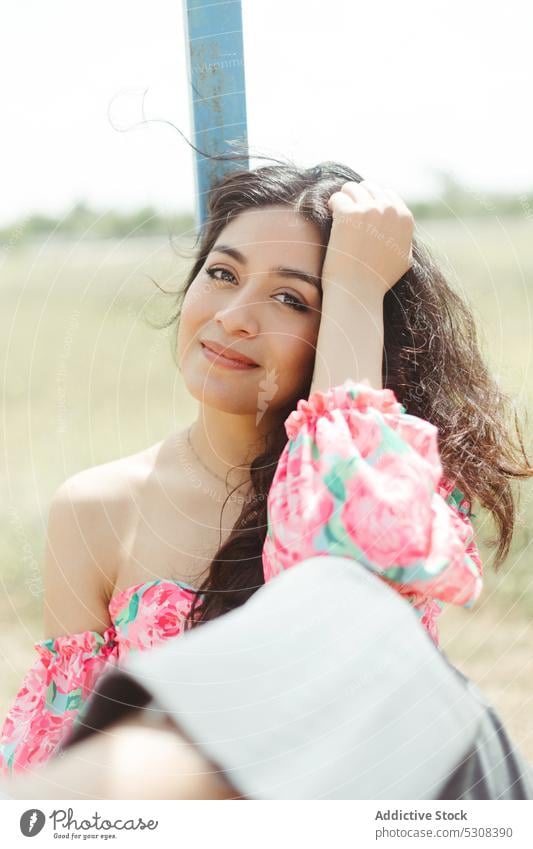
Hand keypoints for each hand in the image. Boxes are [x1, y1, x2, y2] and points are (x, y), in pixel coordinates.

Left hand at [323, 180, 414, 299]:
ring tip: (338, 213)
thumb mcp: (404, 259)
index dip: (372, 200)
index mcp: (405, 218)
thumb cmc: (378, 281)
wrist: (358, 291)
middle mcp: (389, 210)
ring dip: (343, 198)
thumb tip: (401, 224)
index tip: (361, 212)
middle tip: (347, 211)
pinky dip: (332, 205)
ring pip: (351, 188)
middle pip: (369, 187)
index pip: (388, 194)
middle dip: (357, 196)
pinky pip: (337, 198)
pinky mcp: (349, 213)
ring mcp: (369, 210)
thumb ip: (404, 238)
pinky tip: (331, 216)